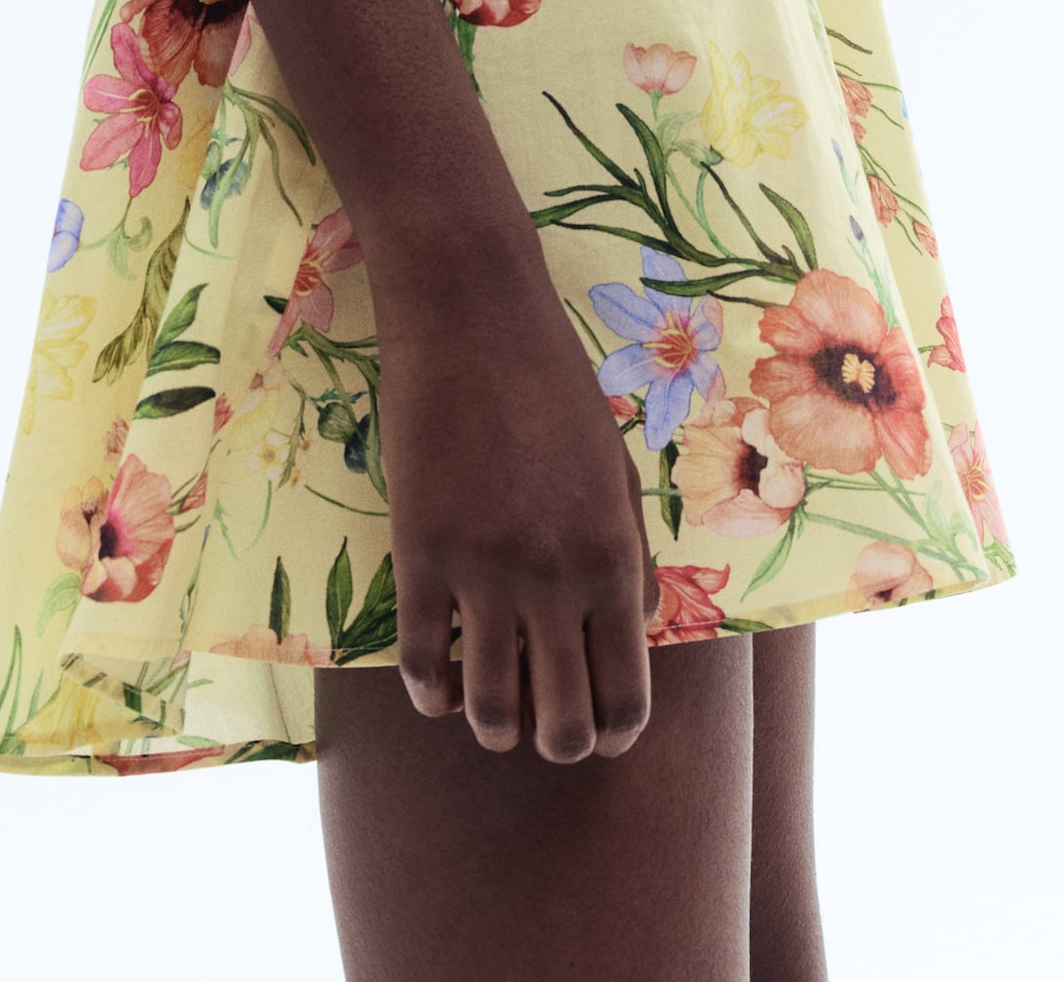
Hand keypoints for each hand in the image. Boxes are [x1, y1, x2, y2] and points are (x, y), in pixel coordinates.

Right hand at [377, 242, 658, 761]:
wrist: (473, 318)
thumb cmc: (554, 385)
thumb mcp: (618, 467)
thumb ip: (632, 552)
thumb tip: (644, 624)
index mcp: (614, 560)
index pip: (626, 696)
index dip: (616, 733)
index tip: (603, 736)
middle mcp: (555, 581)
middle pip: (562, 725)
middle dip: (558, 744)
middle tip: (546, 730)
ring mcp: (483, 572)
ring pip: (490, 711)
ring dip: (493, 728)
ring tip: (491, 712)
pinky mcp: (419, 555)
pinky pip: (422, 664)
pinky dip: (431, 693)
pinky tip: (438, 686)